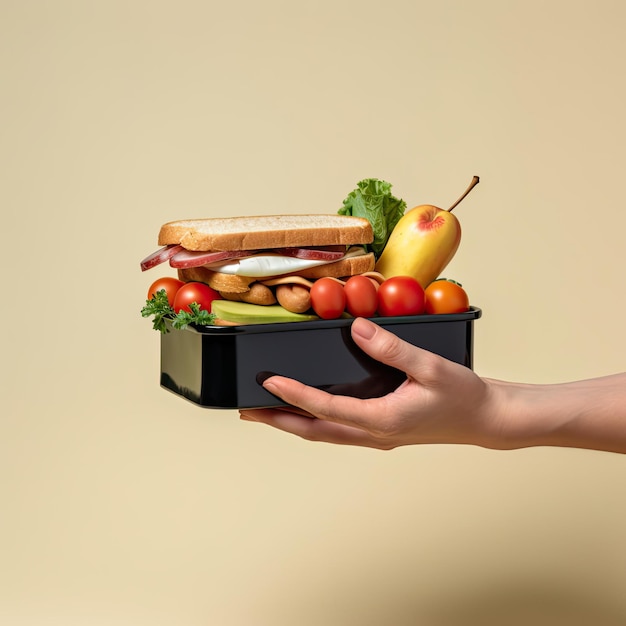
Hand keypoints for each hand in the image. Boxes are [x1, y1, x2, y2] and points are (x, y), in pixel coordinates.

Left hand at [239, 317, 503, 449]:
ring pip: (324, 434)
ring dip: (294, 424)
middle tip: (248, 410)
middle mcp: (374, 434)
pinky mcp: (383, 431)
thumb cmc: (464, 396)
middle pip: (314, 431)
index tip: (268, 382)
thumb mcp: (430, 367)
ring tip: (268, 413)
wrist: (487, 419)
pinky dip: (315, 422)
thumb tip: (357, 328)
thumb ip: (393, 348)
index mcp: (382, 420)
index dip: (293, 394)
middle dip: (279, 421)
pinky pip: (339, 430)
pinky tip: (309, 412)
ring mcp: (377, 437)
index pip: (325, 408)